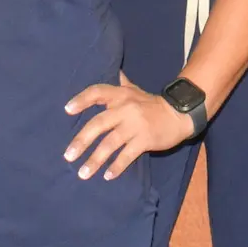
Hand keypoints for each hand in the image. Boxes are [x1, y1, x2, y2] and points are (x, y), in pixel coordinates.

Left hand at [62, 78, 192, 179]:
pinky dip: (117, 166)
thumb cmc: (152, 104)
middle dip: (82, 141)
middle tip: (68, 156)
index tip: (67, 110)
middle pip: (99, 123)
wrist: (180, 114)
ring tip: (83, 173)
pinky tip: (108, 176)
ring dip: (95, 160)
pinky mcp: (146, 139)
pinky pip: (127, 155)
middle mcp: (126, 108)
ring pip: (111, 143)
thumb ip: (121, 84)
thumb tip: (113, 71)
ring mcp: (136, 125)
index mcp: (121, 95)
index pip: (97, 92)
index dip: (82, 100)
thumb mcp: (135, 90)